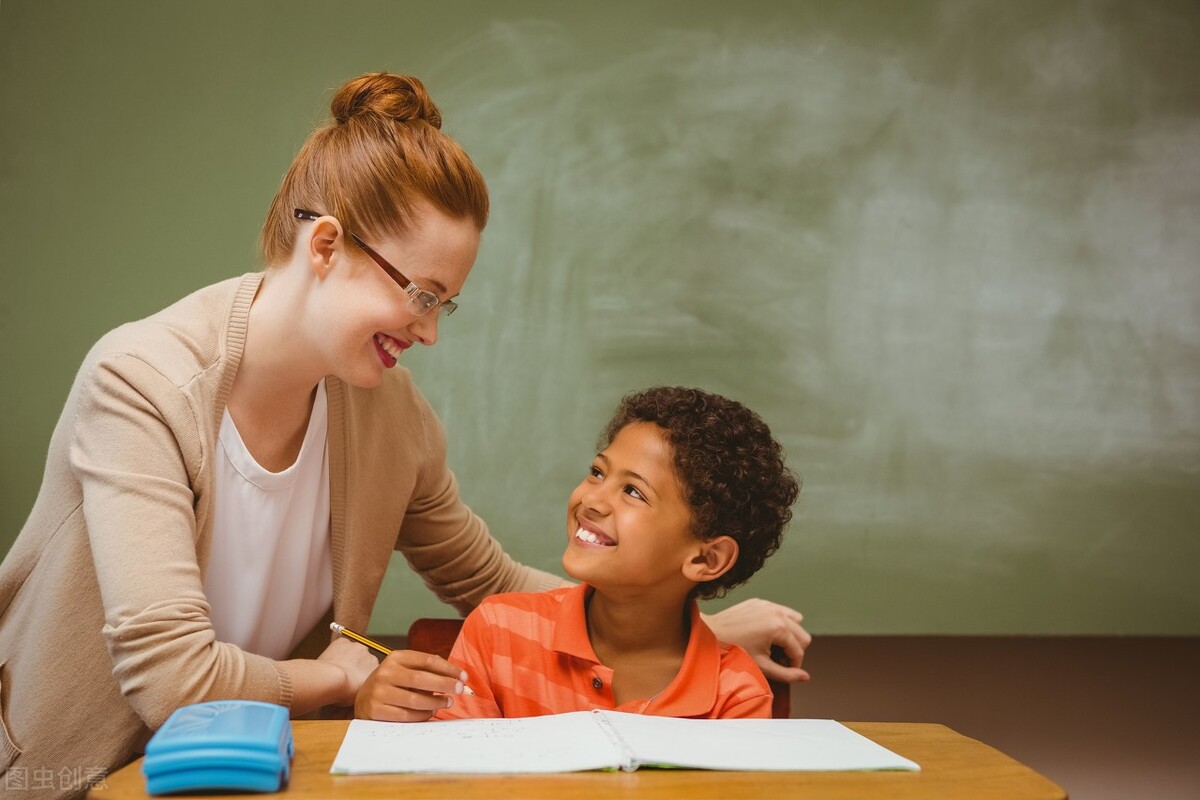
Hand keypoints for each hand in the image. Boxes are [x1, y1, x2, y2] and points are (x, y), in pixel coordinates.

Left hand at [318, 637, 380, 705]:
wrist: (331, 680)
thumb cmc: (344, 691)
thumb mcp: (360, 695)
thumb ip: (365, 688)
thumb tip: (361, 690)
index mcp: (376, 668)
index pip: (372, 670)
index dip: (363, 675)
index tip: (355, 681)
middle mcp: (369, 655)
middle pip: (364, 658)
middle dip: (357, 665)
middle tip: (346, 675)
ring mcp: (356, 647)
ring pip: (353, 651)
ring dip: (348, 657)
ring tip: (337, 668)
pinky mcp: (343, 642)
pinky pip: (341, 644)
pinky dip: (337, 650)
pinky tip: (332, 660)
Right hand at [354, 650, 469, 721]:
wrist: (362, 700)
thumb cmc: (392, 684)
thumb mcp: (405, 670)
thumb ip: (427, 671)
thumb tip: (456, 677)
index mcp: (396, 658)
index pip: (427, 660)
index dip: (448, 669)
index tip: (463, 676)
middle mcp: (385, 672)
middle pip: (421, 678)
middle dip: (444, 684)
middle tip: (459, 689)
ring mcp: (378, 692)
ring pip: (414, 699)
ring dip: (435, 702)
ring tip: (447, 702)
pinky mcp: (375, 710)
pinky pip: (405, 715)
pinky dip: (422, 715)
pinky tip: (430, 712)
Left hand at [703, 598, 811, 682]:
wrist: (711, 633)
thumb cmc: (734, 650)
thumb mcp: (762, 666)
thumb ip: (787, 674)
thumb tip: (805, 677)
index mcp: (779, 627)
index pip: (799, 650)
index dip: (795, 665)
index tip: (784, 670)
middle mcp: (777, 613)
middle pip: (802, 635)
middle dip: (794, 650)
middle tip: (779, 660)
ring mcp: (769, 605)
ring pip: (796, 621)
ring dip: (790, 635)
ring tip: (775, 647)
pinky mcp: (761, 602)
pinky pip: (781, 612)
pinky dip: (780, 623)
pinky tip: (767, 634)